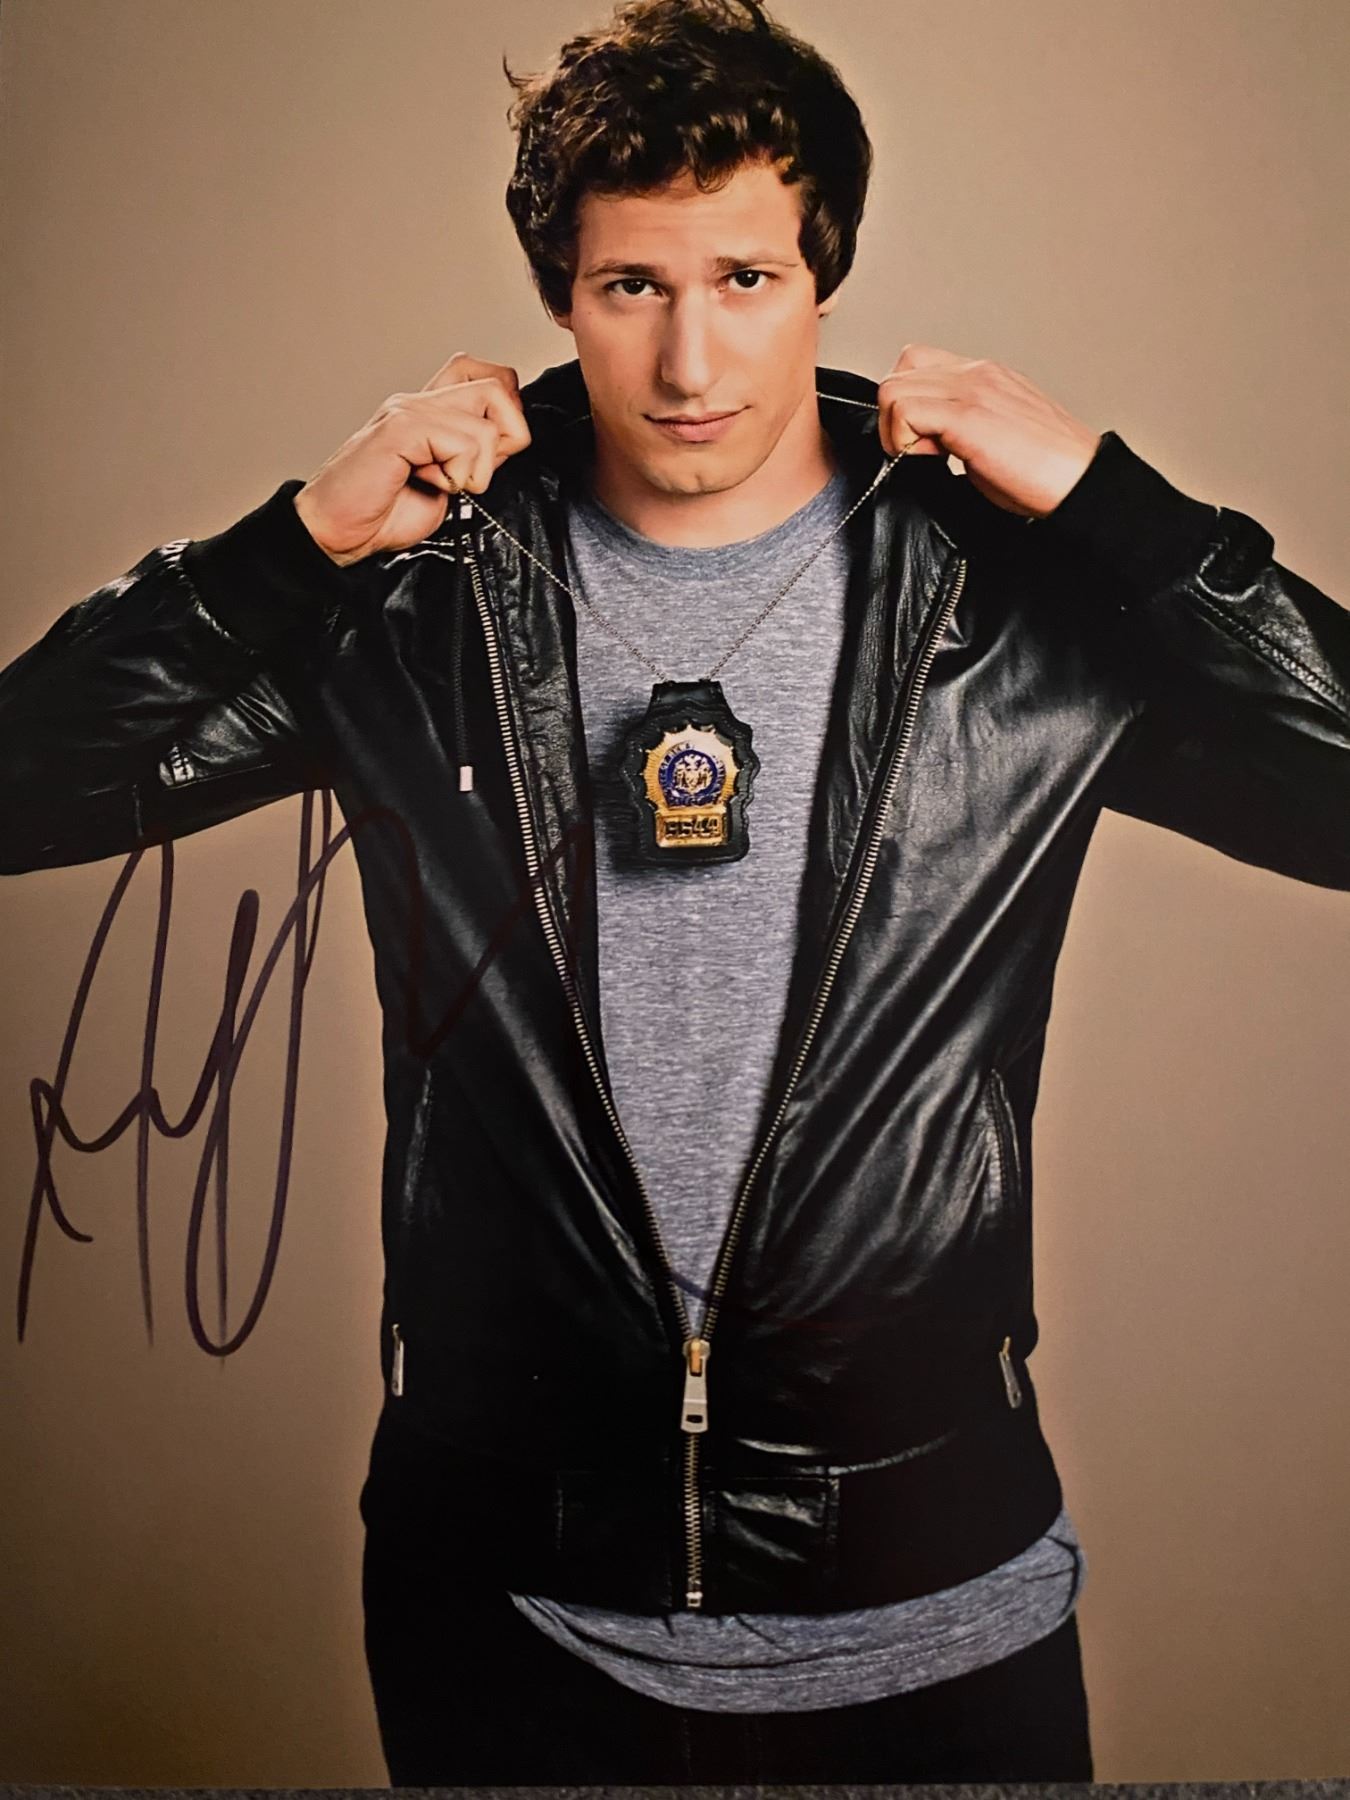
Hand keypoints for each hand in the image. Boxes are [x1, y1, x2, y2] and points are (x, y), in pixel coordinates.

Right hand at [293, 353, 531, 565]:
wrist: (336, 532)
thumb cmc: (384, 514)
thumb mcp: (449, 486)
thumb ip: (477, 457)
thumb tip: (512, 442)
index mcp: (431, 410)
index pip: (492, 376)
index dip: (509, 415)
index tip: (491, 458)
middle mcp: (419, 401)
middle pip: (499, 385)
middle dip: (508, 437)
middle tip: (475, 472)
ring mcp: (408, 409)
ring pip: (486, 422)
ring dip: (477, 468)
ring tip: (444, 484)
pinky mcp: (401, 428)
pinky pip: (463, 441)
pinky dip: (458, 474)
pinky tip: (431, 485)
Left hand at [877, 344, 1100, 519]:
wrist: (1079, 481)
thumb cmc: (1044, 472)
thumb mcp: (992, 438)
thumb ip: (958, 429)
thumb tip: (924, 446)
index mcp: (984, 376)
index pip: (918, 365)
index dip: (907, 404)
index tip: (922, 442)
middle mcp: (976, 373)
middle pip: (900, 373)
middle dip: (895, 419)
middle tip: (920, 452)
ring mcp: (972, 388)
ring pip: (893, 390)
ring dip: (898, 429)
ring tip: (928, 456)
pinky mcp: (968, 414)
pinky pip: (905, 412)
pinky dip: (905, 441)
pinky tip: (936, 460)